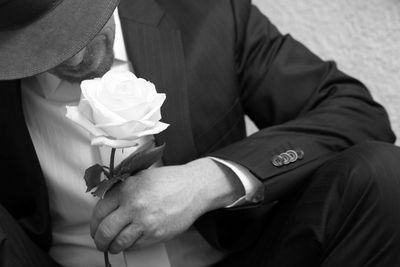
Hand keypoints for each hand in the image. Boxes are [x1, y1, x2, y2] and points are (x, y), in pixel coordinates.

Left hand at [90, 158, 243, 253]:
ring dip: (112, 247)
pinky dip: (128, 247)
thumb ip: (123, 190)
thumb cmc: (169, 181)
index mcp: (127, 188)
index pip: (99, 210)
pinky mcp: (156, 234)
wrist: (193, 188)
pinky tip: (129, 243)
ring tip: (112, 246)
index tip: (95, 226)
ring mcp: (145, 221)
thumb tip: (106, 207)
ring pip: (118, 242)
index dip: (94, 222)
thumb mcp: (141, 177)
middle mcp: (134, 205)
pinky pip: (135, 246)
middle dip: (99, 239)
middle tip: (99, 241)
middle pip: (105, 230)